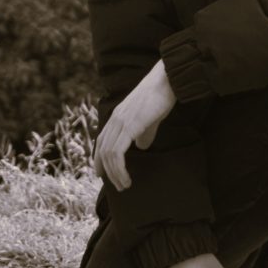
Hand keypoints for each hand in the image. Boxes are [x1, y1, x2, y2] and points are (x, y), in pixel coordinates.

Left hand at [94, 59, 175, 190]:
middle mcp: (115, 119)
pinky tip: (127, 178)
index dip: (99, 159)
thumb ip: (144, 132)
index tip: (103, 175)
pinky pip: (117, 153)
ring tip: (124, 185)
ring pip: (108, 155)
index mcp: (118, 116)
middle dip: (108, 172)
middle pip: (103, 151)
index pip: (102, 141)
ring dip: (114, 174)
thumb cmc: (162, 96)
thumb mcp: (150, 118)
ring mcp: (121, 122)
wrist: (168, 80)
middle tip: (118, 186)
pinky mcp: (129, 126)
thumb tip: (142, 146)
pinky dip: (119, 169)